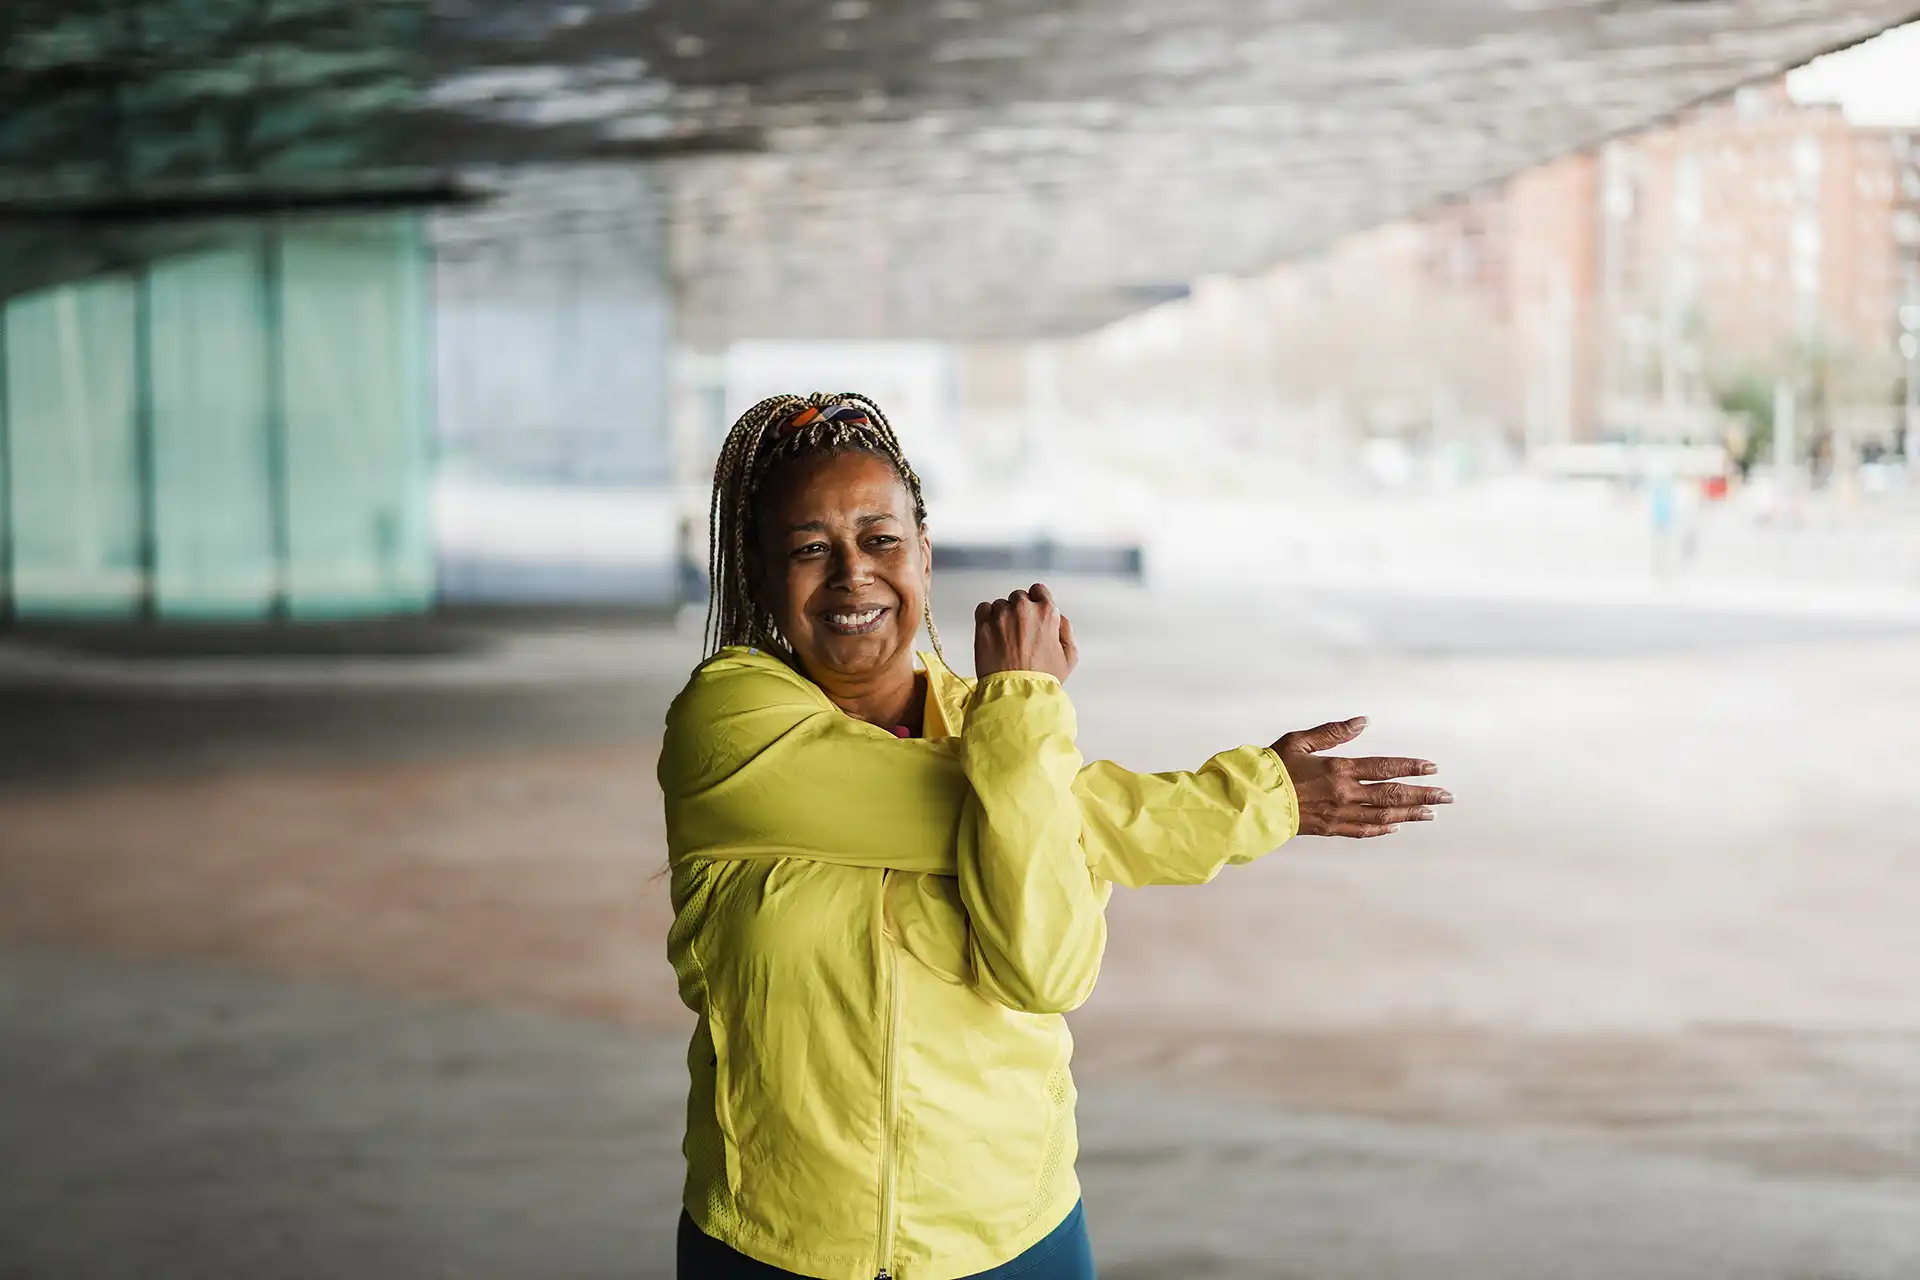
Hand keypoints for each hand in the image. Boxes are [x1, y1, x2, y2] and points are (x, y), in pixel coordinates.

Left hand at [974, 583, 1077, 682]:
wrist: (1016, 693)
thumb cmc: (1042, 679)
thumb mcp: (1069, 656)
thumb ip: (1065, 630)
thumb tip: (1058, 618)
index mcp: (1047, 613)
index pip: (1039, 590)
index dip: (1035, 601)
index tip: (1032, 612)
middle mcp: (1024, 608)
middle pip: (1018, 597)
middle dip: (1019, 610)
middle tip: (1018, 631)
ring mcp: (1001, 615)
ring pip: (1000, 604)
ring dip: (1002, 616)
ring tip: (1005, 638)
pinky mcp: (983, 624)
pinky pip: (983, 608)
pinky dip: (986, 617)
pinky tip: (992, 633)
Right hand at [1272, 718, 1450, 837]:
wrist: (1252, 801)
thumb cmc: (1272, 767)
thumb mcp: (1300, 741)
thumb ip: (1333, 732)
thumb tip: (1364, 721)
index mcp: (1338, 769)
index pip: (1384, 767)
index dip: (1410, 767)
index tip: (1433, 768)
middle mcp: (1344, 793)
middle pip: (1392, 795)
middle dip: (1423, 794)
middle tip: (1448, 796)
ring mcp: (1339, 814)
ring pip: (1384, 816)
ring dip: (1410, 814)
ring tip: (1431, 813)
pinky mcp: (1330, 829)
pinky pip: (1363, 831)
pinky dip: (1383, 829)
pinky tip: (1396, 827)